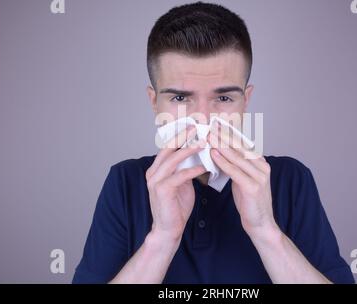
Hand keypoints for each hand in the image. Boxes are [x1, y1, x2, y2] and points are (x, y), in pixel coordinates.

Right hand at [146, 125, 206, 241]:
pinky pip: (179, 176)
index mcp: (156, 169)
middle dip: (183, 137)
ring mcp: (155, 181)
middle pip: (168, 149)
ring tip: (202, 143)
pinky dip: (192, 170)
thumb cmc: (176, 207)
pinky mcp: (162, 190)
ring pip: (173, 160)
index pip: (167, 148)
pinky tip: (203, 167)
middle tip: (197, 128)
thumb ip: (184, 169)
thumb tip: (197, 155)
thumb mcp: (182, 183)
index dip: (179, 136)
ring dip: (189, 150)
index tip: (193, 126)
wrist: (169, 229)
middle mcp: (153, 173)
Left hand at [208, 121, 276, 236]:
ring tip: (209, 137)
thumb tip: (221, 153)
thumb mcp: (242, 180)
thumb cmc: (250, 202)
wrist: (261, 224)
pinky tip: (213, 154)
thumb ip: (235, 167)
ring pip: (237, 157)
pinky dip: (223, 161)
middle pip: (240, 148)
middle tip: (210, 126)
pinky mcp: (253, 187)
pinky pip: (235, 171)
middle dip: (224, 137)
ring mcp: (259, 177)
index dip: (229, 135)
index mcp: (261, 164)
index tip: (216, 126)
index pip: (243, 145)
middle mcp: (262, 167)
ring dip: (221, 146)